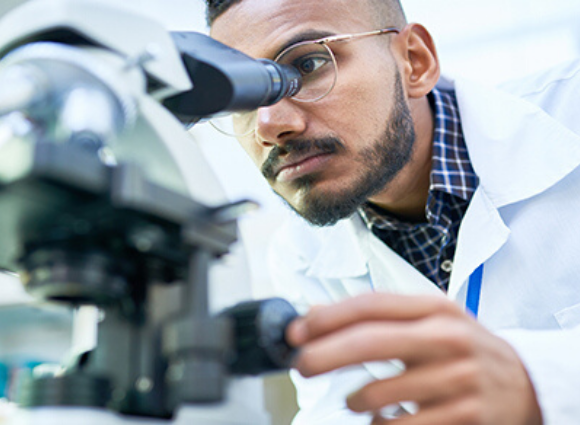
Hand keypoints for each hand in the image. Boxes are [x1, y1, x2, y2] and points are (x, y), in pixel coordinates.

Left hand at [287, 293, 541, 424]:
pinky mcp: (465, 418)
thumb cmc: (461, 348)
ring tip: (355, 399)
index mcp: (435, 309)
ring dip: (353, 400)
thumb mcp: (427, 321)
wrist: (525, 383)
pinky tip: (384, 418)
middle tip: (300, 365)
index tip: (296, 332)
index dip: (328, 318)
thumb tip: (314, 314)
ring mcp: (457, 380)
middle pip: (370, 342)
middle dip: (324, 355)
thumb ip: (376, 316)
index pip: (371, 305)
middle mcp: (447, 338)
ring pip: (378, 394)